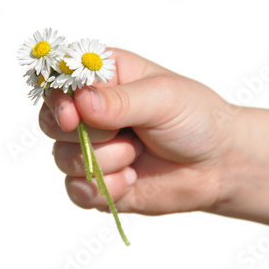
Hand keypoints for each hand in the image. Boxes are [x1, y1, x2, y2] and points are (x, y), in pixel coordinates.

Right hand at [39, 48, 234, 214]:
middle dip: (86, 135)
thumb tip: (80, 102)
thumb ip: (120, 100)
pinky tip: (131, 180)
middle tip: (122, 133)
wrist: (217, 165)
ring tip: (136, 154)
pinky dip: (104, 189)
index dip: (58, 100)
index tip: (72, 117)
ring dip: (104, 162)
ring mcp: (91, 147)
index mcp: (103, 78)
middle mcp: (89, 111)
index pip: (59, 82)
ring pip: (62, 158)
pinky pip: (76, 190)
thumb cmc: (195, 118)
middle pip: (51, 122)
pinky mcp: (96, 180)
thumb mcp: (163, 98)